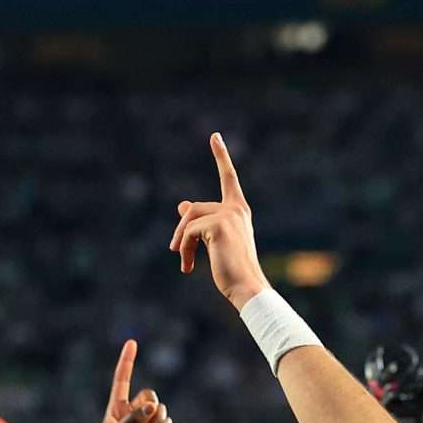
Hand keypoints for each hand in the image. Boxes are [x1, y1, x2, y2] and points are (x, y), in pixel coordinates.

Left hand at [85, 339, 170, 422]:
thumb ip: (133, 420)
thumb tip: (154, 406)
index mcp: (116, 409)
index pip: (123, 380)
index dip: (127, 362)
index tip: (132, 342)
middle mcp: (132, 415)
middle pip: (148, 394)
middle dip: (149, 403)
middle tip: (142, 419)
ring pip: (159, 408)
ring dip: (157, 418)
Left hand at [170, 132, 268, 308]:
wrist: (246, 286)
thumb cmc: (232, 269)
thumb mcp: (214, 241)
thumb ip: (201, 222)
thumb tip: (182, 204)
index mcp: (239, 211)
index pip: (229, 178)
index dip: (221, 156)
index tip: (214, 136)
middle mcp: (236, 209)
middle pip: (195, 208)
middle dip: (183, 230)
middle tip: (176, 250)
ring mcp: (229, 215)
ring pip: (190, 218)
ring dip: (181, 241)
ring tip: (183, 261)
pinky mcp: (218, 225)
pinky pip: (190, 232)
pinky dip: (184, 248)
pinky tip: (188, 266)